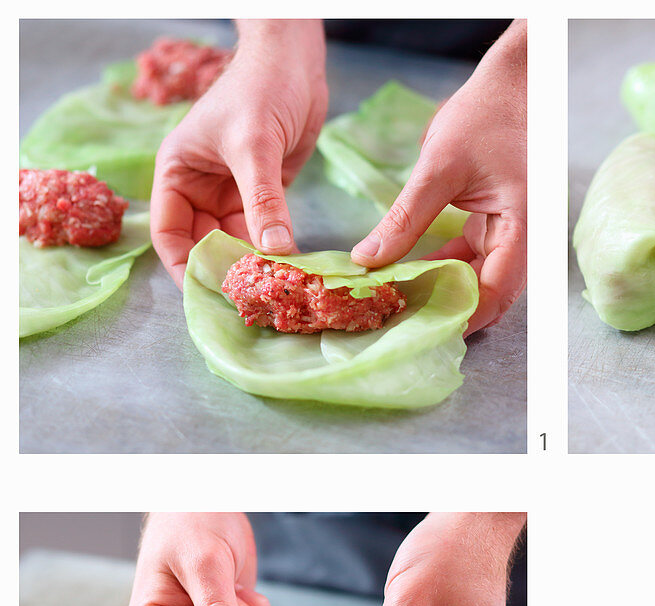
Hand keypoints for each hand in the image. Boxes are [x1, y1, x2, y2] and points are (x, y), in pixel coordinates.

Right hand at [150, 20, 327, 286]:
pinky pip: (265, 234)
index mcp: (178, 174)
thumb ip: (263, 200)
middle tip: (250, 304)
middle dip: (224, 273)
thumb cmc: (260, 89)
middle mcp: (200, 189)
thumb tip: (274, 253)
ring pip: (237, 244)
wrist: (293, 62)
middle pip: (204, 246)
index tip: (209, 296)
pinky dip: (275, 253)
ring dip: (253, 267)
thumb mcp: (255, 146)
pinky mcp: (265, 196)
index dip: (185, 268)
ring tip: (273, 295)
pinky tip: (291, 273)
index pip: (170, 235)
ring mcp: (233, 194)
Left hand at [350, 20, 526, 333]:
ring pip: (479, 281)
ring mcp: (512, 235)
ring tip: (400, 302)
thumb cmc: (486, 117)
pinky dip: (442, 269)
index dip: (460, 316)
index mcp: (522, 229)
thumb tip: (368, 261)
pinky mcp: (497, 228)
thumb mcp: (438, 168)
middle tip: (403, 323)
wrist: (511, 85)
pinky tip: (409, 274)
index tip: (420, 329)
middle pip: (490, 295)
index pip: (495, 291)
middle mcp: (524, 240)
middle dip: (449, 311)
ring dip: (443, 292)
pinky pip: (471, 261)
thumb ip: (405, 220)